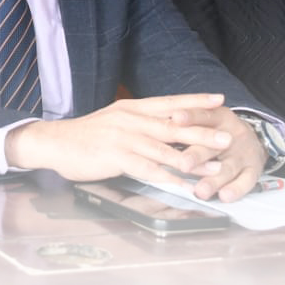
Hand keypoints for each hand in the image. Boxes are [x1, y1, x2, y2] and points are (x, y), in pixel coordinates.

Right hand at [4, 93, 237, 186]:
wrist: (56, 142)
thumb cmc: (87, 134)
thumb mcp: (116, 120)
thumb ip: (140, 123)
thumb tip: (166, 125)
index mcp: (132, 108)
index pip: (169, 102)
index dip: (195, 101)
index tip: (219, 100)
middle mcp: (130, 119)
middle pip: (172, 124)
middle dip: (202, 131)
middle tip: (228, 136)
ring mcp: (123, 138)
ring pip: (164, 148)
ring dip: (192, 158)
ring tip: (215, 166)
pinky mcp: (115, 156)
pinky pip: (148, 169)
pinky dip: (169, 177)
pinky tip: (184, 185)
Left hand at [170, 107, 266, 202]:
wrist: (254, 139)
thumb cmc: (219, 129)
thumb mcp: (207, 118)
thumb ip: (188, 120)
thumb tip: (159, 122)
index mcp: (219, 117)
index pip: (203, 115)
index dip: (190, 117)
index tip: (175, 118)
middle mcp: (232, 134)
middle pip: (213, 146)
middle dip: (197, 155)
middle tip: (183, 164)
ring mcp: (244, 154)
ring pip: (228, 167)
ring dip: (214, 180)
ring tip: (200, 191)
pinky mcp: (254, 170)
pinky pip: (246, 182)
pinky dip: (236, 190)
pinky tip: (224, 197)